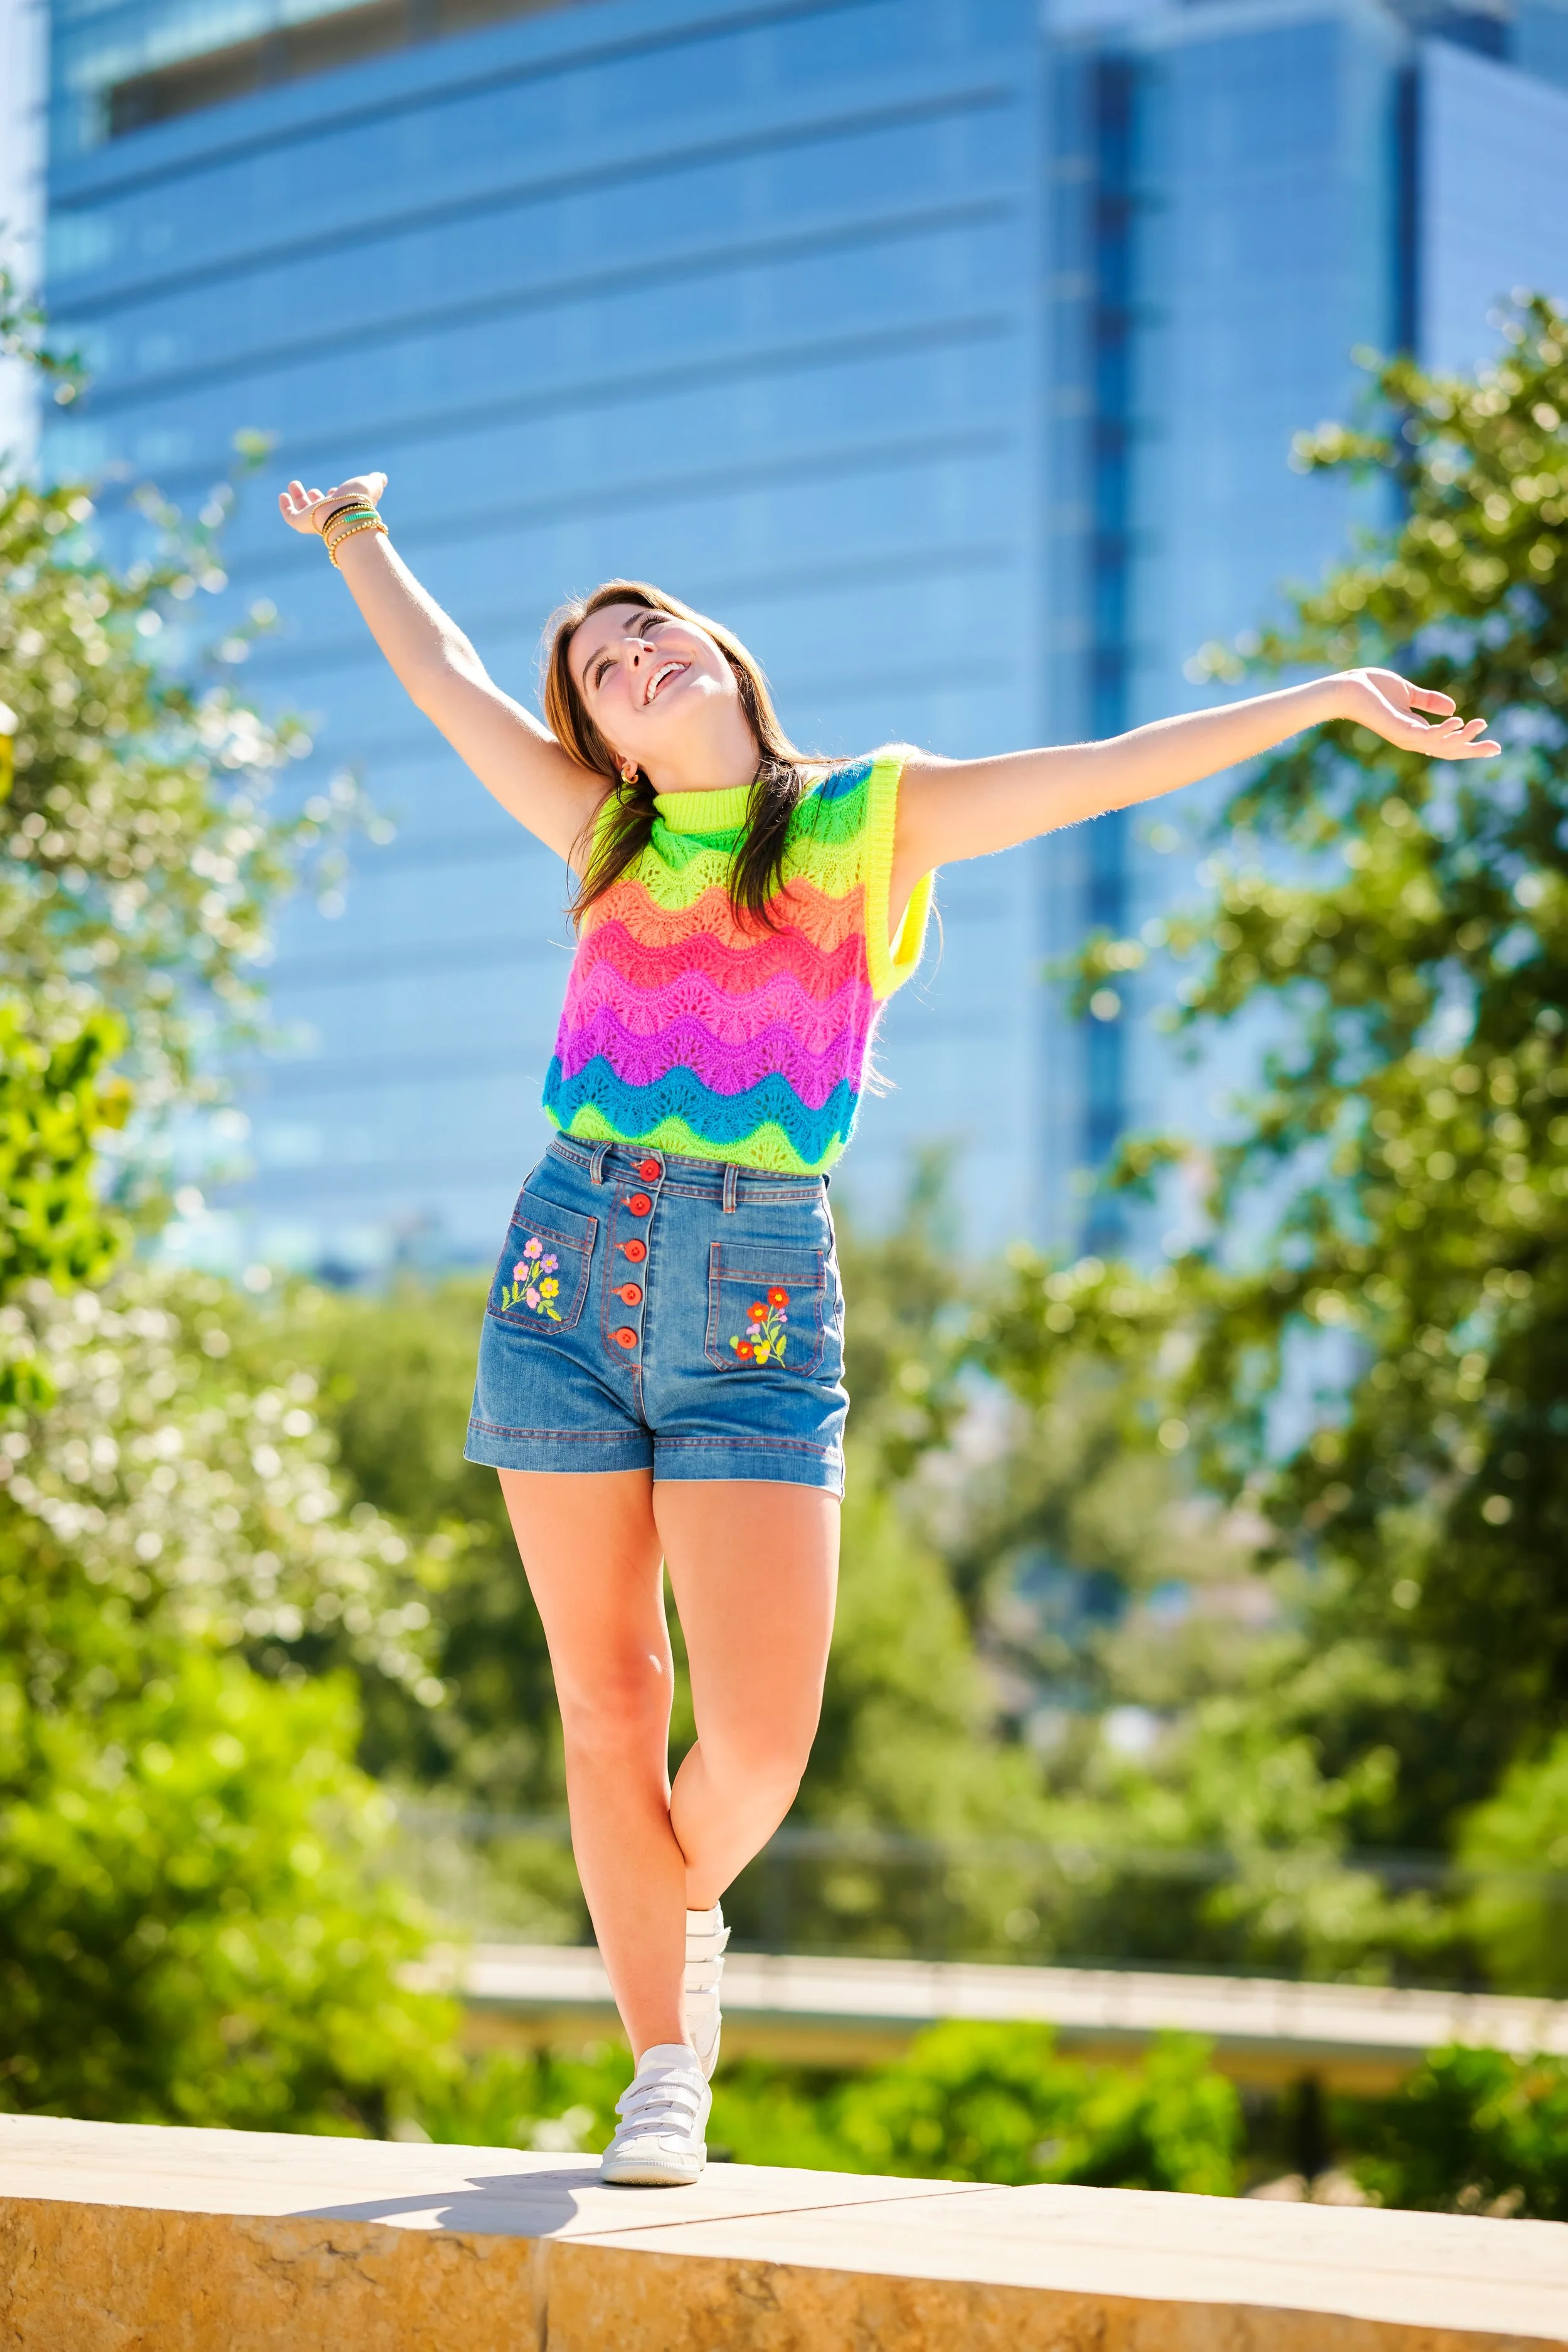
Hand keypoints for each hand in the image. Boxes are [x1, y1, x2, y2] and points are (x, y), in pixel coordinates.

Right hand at [278, 473, 387, 535]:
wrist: (348, 515)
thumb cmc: (360, 501)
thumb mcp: (369, 485)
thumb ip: (375, 481)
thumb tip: (381, 477)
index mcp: (345, 509)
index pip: (337, 504)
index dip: (334, 497)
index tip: (332, 489)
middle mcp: (331, 516)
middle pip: (320, 509)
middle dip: (315, 498)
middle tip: (312, 490)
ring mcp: (316, 520)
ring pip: (305, 511)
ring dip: (299, 498)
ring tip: (293, 484)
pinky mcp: (302, 523)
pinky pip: (291, 517)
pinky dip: (285, 507)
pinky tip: (283, 495)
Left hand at [1335, 666, 1499, 758]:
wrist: (1347, 687)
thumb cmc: (1371, 688)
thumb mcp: (1408, 692)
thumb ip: (1428, 700)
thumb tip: (1454, 707)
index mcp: (1415, 730)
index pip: (1446, 743)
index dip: (1468, 743)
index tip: (1492, 743)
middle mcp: (1411, 738)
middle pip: (1447, 751)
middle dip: (1472, 750)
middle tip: (1497, 748)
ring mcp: (1404, 735)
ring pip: (1439, 745)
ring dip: (1462, 737)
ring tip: (1480, 724)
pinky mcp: (1397, 729)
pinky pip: (1424, 736)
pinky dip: (1442, 731)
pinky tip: (1458, 721)